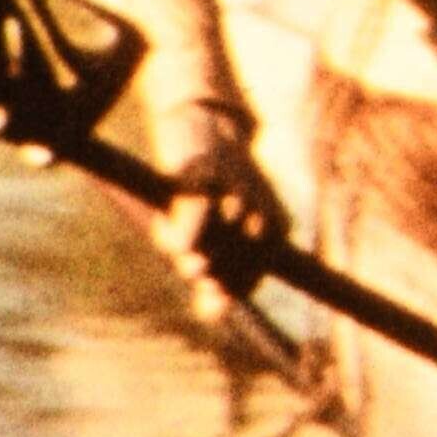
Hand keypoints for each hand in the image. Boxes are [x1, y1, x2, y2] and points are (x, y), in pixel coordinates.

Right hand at [139, 46, 275, 294]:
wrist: (201, 120)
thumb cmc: (209, 185)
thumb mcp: (216, 232)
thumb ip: (216, 273)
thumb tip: (212, 316)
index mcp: (275, 226)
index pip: (251, 278)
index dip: (224, 291)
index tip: (205, 292)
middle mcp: (262, 211)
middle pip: (230, 270)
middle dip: (202, 273)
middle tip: (186, 259)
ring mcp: (236, 193)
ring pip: (210, 250)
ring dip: (184, 252)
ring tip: (168, 236)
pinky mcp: (206, 175)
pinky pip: (192, 223)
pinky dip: (174, 235)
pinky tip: (161, 229)